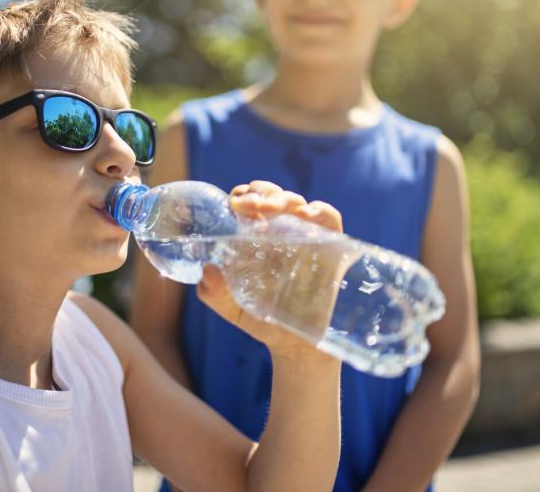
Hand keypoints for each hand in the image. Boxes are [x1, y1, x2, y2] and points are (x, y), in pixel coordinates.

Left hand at [197, 180, 342, 365]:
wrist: (297, 347)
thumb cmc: (264, 320)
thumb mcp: (232, 308)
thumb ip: (214, 292)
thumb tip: (207, 270)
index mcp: (257, 237)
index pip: (250, 201)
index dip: (242, 194)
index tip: (234, 203)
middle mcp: (281, 231)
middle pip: (273, 195)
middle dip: (261, 192)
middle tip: (249, 206)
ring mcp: (307, 237)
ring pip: (297, 202)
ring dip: (283, 199)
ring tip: (270, 210)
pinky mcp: (331, 247)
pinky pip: (330, 218)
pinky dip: (320, 210)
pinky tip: (307, 215)